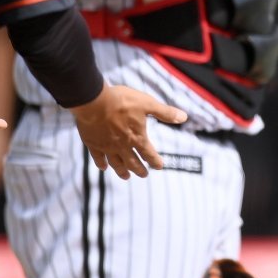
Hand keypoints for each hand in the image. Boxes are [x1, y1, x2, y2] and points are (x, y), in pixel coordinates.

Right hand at [68, 84, 187, 179]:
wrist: (94, 101)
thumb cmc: (122, 101)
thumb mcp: (148, 103)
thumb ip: (165, 112)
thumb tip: (184, 117)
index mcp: (137, 138)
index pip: (149, 154)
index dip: (155, 161)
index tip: (160, 166)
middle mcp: (122, 146)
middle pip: (133, 162)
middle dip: (140, 170)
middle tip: (144, 175)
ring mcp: (107, 147)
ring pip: (116, 163)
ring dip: (122, 171)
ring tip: (126, 177)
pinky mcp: (93, 144)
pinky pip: (98, 158)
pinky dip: (102, 164)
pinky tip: (103, 168)